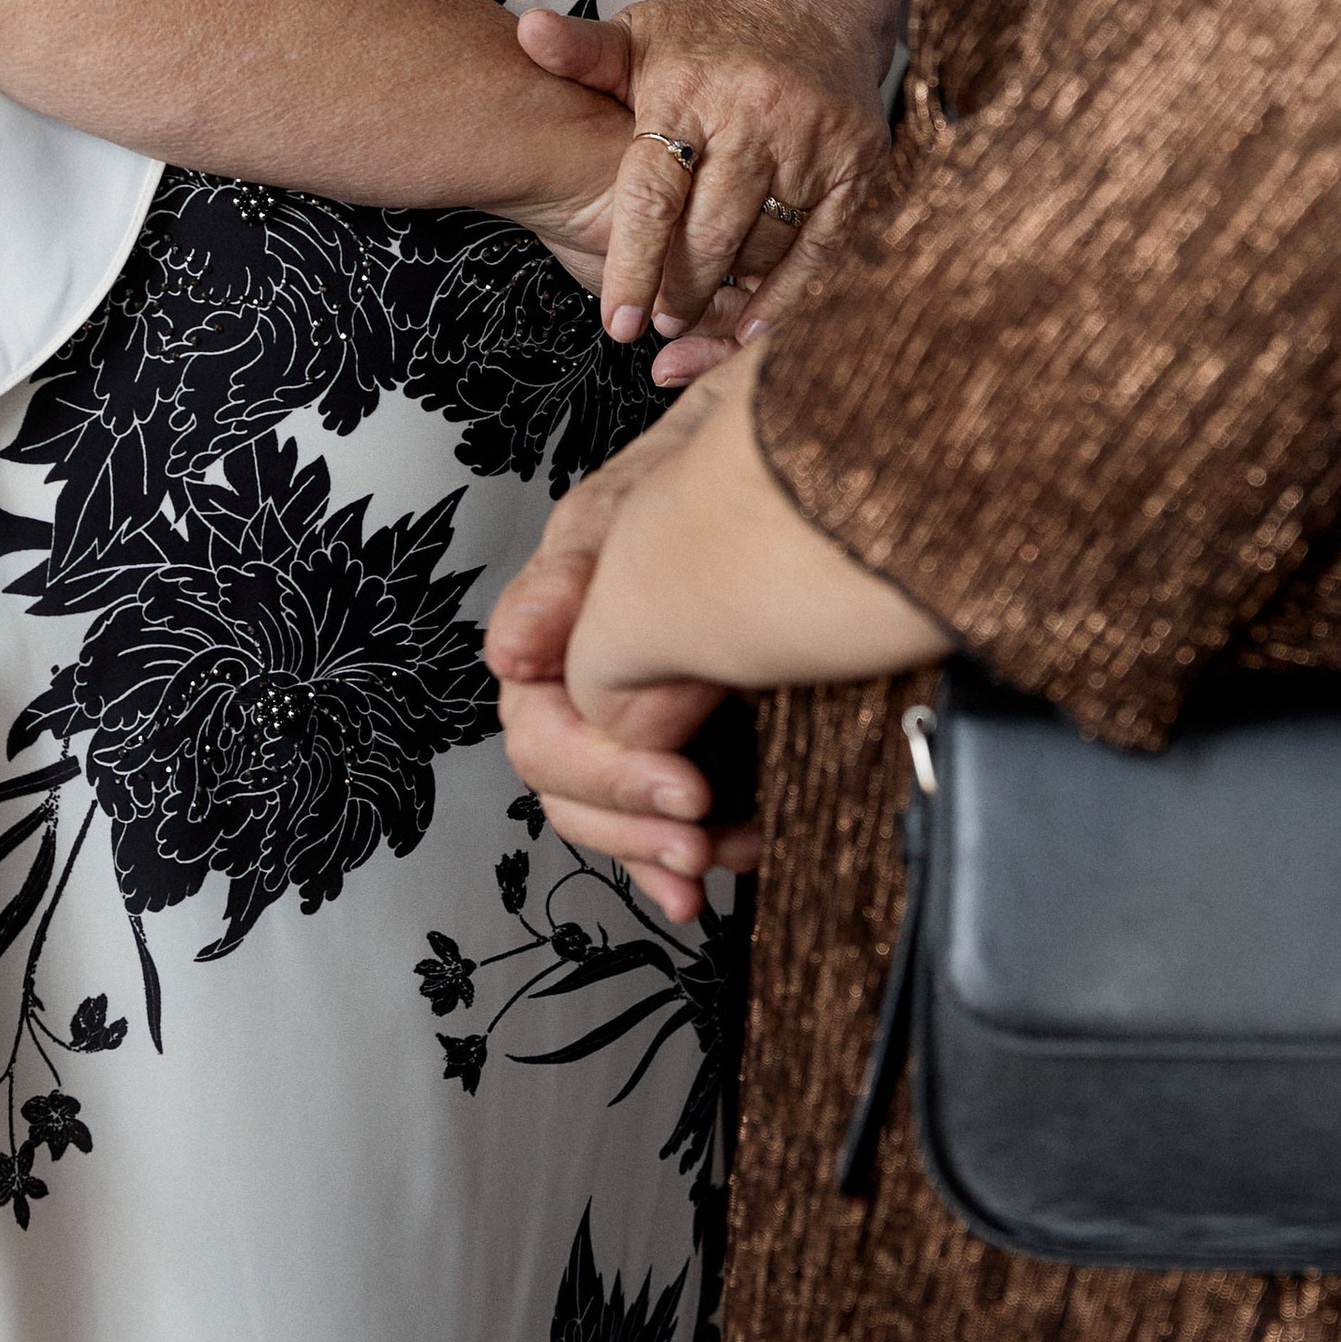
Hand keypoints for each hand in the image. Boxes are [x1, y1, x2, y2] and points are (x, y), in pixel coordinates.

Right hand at [486, 412, 759, 923]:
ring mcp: (632, 693)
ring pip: (600, 803)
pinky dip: (668, 856)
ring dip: (648, 846)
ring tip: (714, 858)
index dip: (604, 765)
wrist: (828, 456)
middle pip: (561, 773)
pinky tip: (700, 887)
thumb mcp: (650, 493)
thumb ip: (575, 575)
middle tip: (699, 828)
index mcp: (564, 600)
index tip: (684, 785)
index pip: (539, 720)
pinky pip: (647, 810)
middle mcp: (584, 653)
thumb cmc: (736, 454)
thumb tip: (512, 654)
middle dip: (627, 814)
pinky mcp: (682, 723)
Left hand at [518, 0, 887, 352]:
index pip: (654, 193)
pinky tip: (755, 326)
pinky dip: (789, 294)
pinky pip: (822, 247)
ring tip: (695, 322)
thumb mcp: (639, 34)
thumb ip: (582, 53)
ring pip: (765, 246)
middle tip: (659, 324)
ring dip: (730, 295)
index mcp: (690, 88)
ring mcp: (813, 138)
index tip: (619, 323)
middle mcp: (756, 113)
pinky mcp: (858, 160)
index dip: (634, 264)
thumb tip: (529, 34)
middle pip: (711, 234)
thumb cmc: (707, 34)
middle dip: (681, 291)